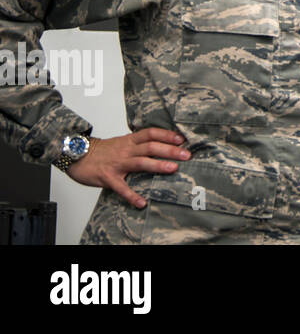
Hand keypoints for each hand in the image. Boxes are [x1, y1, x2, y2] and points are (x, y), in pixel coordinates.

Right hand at [65, 128, 190, 207]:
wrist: (76, 155)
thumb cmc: (101, 151)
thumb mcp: (121, 142)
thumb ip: (137, 144)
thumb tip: (159, 145)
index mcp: (129, 141)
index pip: (150, 133)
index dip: (166, 135)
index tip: (182, 139)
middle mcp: (125, 150)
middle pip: (150, 147)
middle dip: (170, 150)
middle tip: (187, 155)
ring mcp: (117, 164)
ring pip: (140, 162)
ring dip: (158, 165)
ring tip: (173, 169)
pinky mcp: (108, 178)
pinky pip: (121, 187)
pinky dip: (132, 195)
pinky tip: (142, 202)